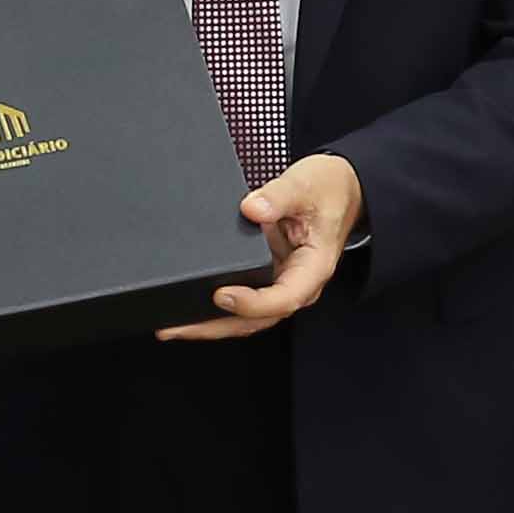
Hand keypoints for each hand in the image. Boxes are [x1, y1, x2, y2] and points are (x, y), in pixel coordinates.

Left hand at [162, 152, 363, 340]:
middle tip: (177, 327)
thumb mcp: (306, 185)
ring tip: (172, 326)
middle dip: (216, 327)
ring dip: (210, 324)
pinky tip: (187, 309)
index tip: (221, 295)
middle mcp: (296, 283)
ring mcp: (280, 282)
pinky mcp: (266, 276)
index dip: (251, 303)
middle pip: (257, 319)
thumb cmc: (329, 189)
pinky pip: (241, 299)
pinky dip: (214, 308)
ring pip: (246, 317)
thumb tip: (251, 208)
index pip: (284, 298)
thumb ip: (279, 196)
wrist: (341, 188)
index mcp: (313, 268)